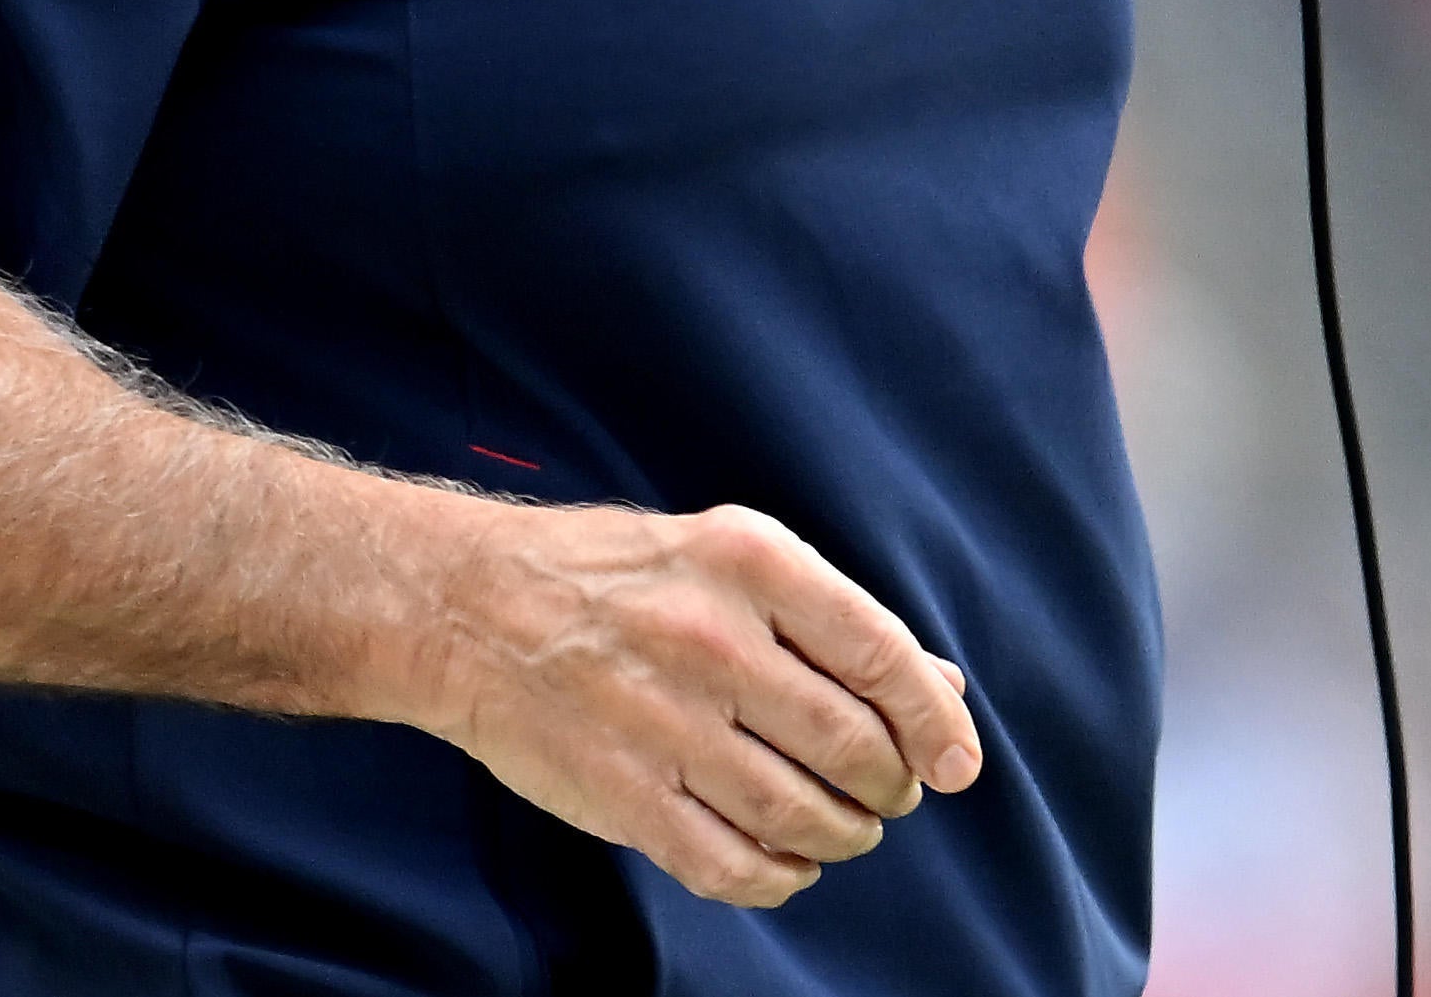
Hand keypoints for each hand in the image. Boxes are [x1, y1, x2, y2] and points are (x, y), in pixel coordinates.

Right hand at [403, 496, 980, 908]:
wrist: (471, 608)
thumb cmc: (618, 576)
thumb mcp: (732, 555)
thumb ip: (835, 619)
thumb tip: (940, 688)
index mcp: (751, 564)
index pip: (882, 654)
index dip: (936, 720)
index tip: (959, 763)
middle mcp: (713, 641)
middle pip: (852, 744)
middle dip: (893, 784)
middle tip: (893, 790)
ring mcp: (666, 724)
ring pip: (802, 813)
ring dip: (845, 833)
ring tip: (847, 824)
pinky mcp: (625, 794)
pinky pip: (733, 863)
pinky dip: (780, 874)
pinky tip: (789, 859)